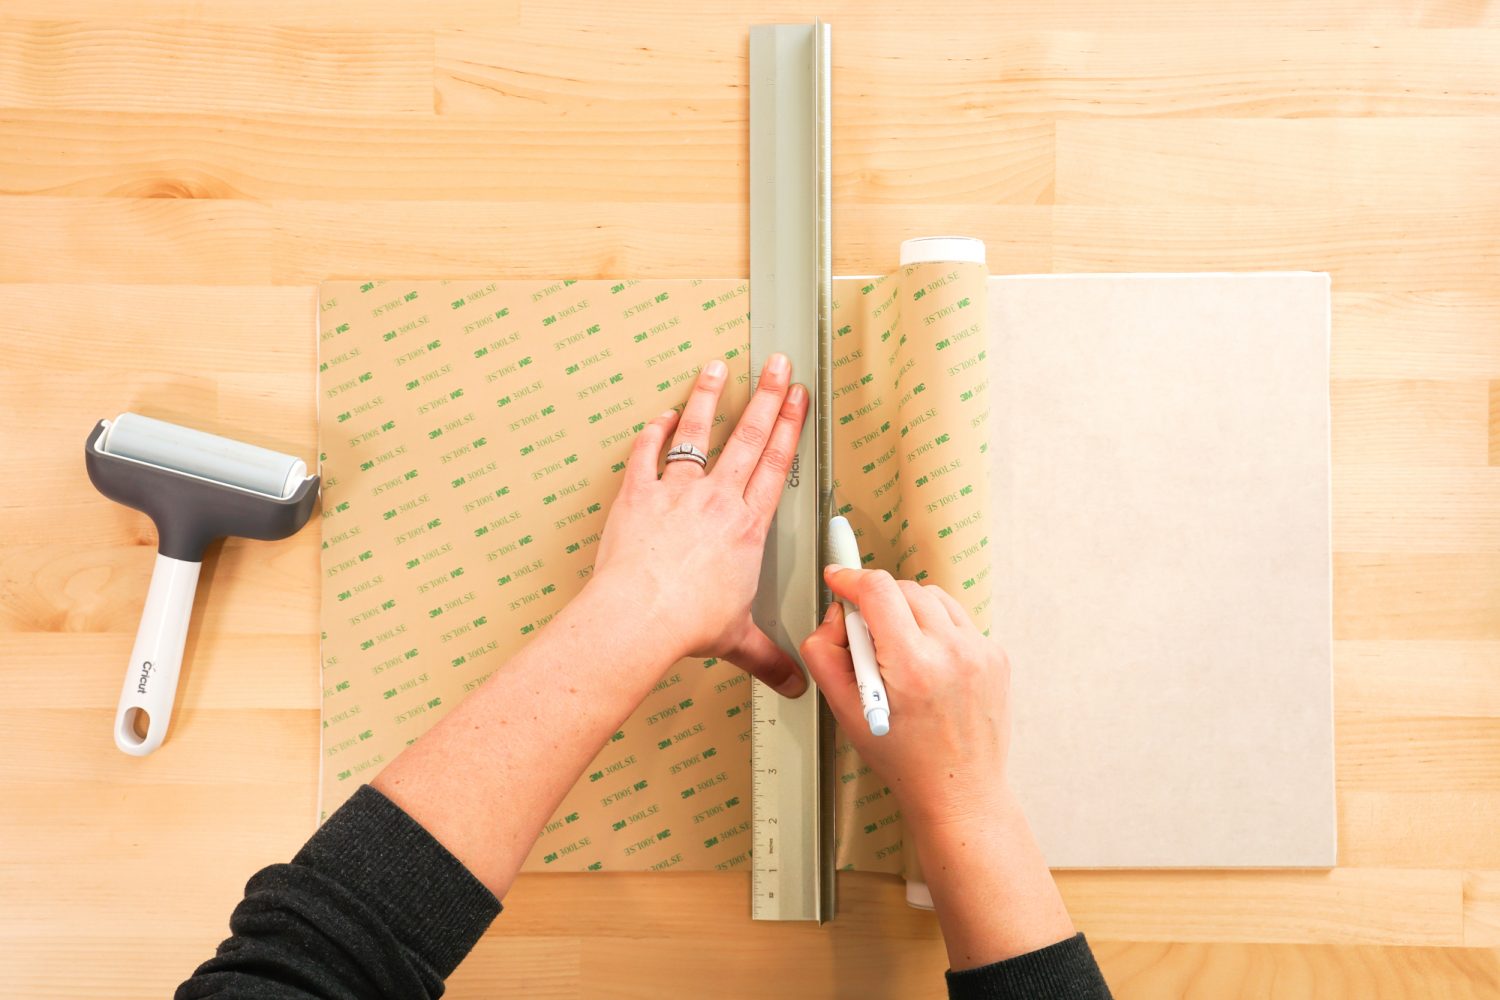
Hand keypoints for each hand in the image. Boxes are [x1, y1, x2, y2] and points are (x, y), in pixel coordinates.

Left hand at [588, 352, 809, 697]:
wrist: (641, 616)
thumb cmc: (688, 624)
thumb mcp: (738, 640)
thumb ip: (768, 657)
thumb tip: (794, 682)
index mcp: (747, 527)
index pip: (776, 465)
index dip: (791, 427)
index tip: (800, 399)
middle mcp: (717, 500)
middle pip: (748, 436)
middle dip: (767, 395)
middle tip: (778, 364)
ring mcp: (676, 492)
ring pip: (698, 433)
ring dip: (709, 397)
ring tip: (718, 367)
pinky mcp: (637, 494)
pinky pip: (646, 454)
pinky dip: (653, 433)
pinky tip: (661, 416)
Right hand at [800, 567, 1010, 829]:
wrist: (959, 792)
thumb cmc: (902, 757)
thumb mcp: (844, 711)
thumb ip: (825, 654)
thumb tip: (836, 615)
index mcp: (911, 665)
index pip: (878, 589)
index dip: (851, 578)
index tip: (838, 579)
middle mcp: (951, 651)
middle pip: (903, 588)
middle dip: (878, 601)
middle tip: (868, 638)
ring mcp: (980, 652)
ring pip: (933, 597)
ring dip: (909, 611)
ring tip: (901, 651)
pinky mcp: (996, 656)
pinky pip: (957, 620)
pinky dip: (937, 630)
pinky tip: (929, 665)